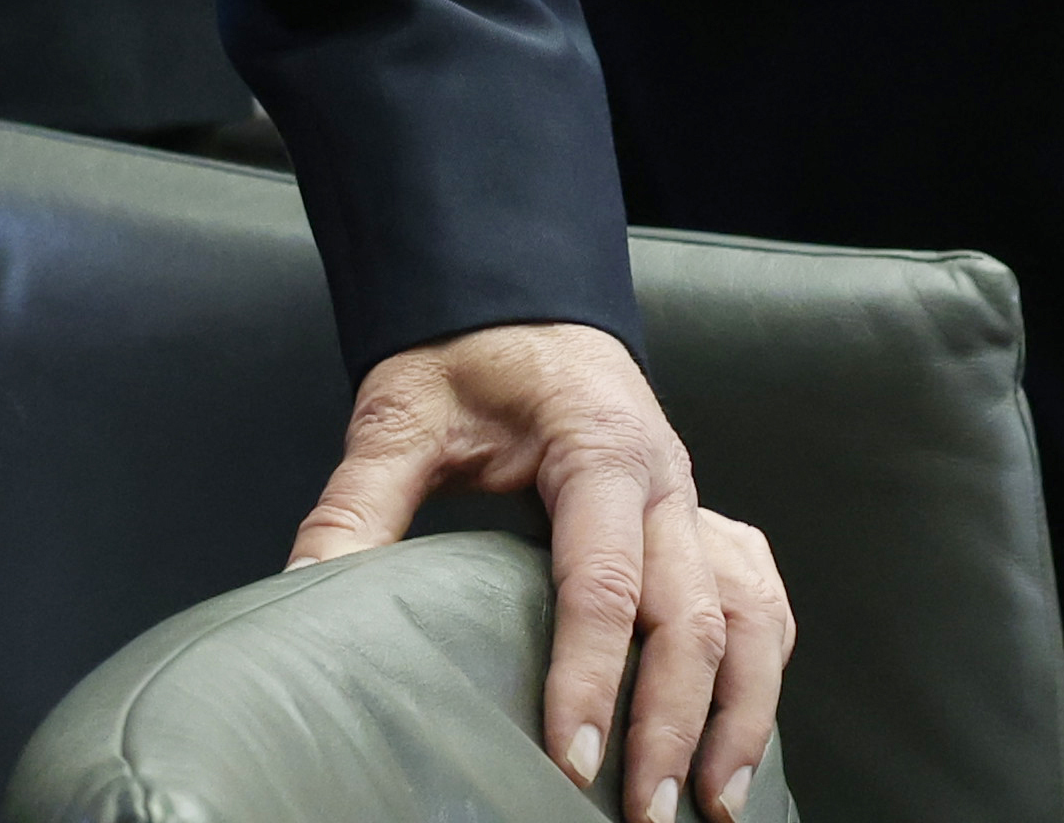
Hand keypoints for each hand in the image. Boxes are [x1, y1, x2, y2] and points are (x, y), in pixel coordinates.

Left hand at [295, 322, 788, 821]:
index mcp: (600, 446)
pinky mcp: (702, 520)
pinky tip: (741, 737)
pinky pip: (760, 600)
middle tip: (640, 815)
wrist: (514, 293)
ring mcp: (695, 500)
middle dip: (673, 725)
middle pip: (692, 619)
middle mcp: (665, 478)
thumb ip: (357, 504)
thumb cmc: (464, 354)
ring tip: (715, 804)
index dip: (590, 677)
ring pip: (750, 617)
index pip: (603, 581)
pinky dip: (761, 673)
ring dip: (740, 714)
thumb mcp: (400, 414)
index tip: (572, 760)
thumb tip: (302, 591)